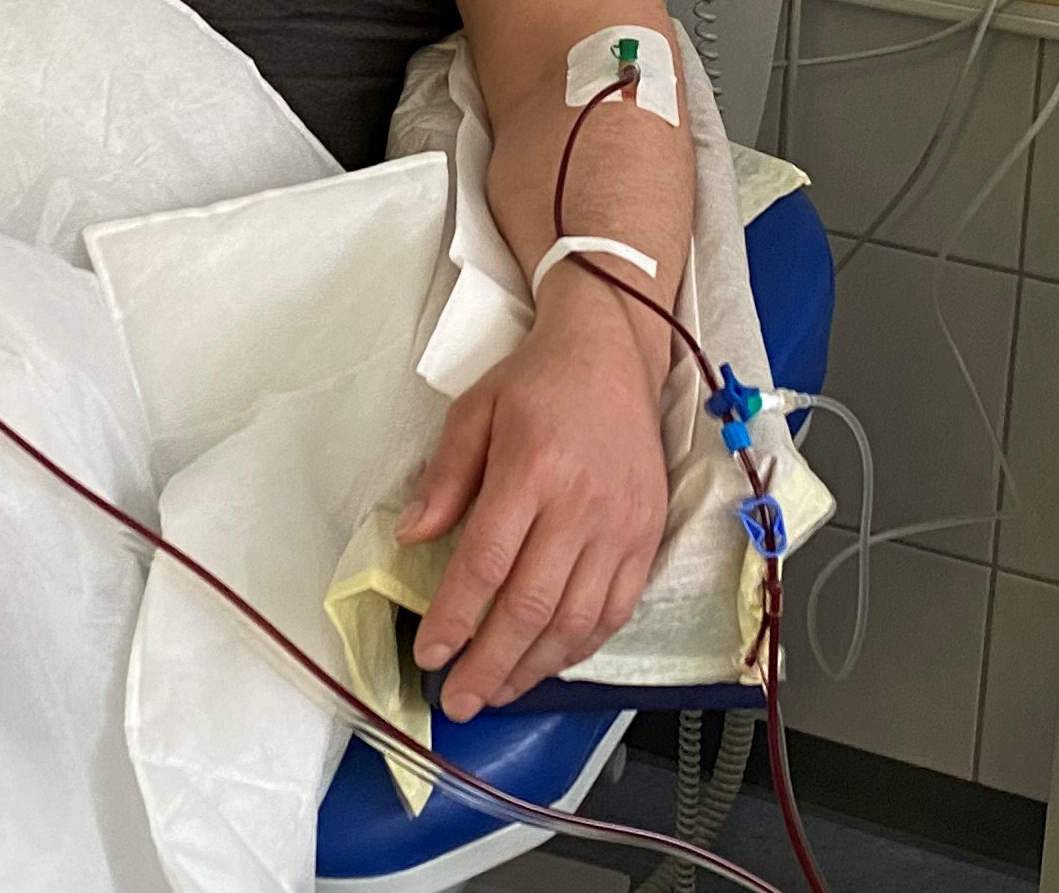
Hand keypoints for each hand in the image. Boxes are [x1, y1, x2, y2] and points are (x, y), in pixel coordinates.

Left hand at [397, 287, 669, 720]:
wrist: (613, 357)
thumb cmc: (535, 383)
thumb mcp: (474, 411)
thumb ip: (444, 478)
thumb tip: (411, 538)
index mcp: (531, 470)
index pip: (486, 563)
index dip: (455, 618)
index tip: (429, 655)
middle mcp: (581, 506)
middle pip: (531, 604)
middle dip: (490, 662)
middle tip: (458, 700)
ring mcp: (621, 527)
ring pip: (576, 619)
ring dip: (533, 666)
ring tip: (496, 692)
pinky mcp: (647, 538)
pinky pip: (615, 610)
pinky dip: (580, 646)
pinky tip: (548, 664)